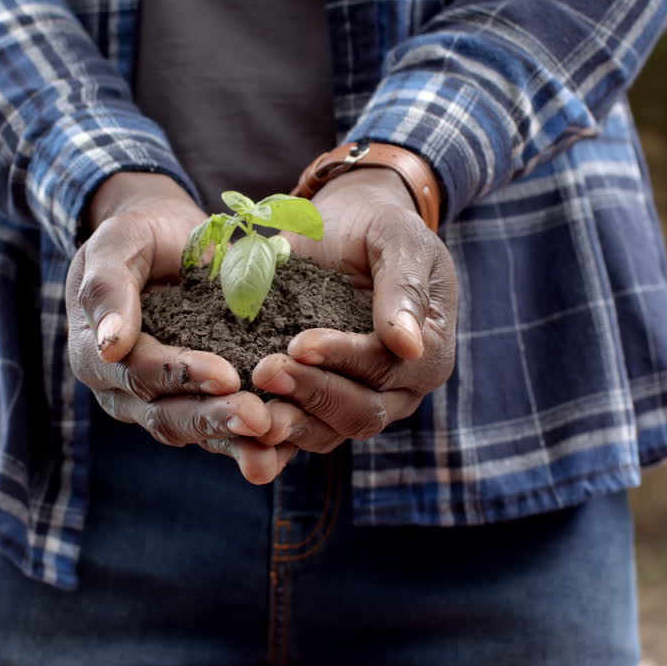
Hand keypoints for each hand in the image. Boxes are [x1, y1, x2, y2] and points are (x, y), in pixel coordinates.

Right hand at [66, 172, 290, 482]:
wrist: (169, 242)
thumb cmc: (138, 237)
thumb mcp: (117, 244)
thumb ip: (107, 289)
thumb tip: (110, 347)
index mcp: (96, 356)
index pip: (138, 373)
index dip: (180, 375)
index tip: (225, 375)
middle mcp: (124, 391)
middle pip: (166, 415)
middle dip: (213, 417)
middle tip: (258, 417)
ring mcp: (161, 404)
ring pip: (194, 432)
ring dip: (234, 438)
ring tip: (275, 435)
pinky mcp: (197, 407)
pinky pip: (220, 435)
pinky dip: (250, 442)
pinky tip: (285, 446)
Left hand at [252, 167, 457, 453]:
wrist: (340, 230)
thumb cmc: (376, 229)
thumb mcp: (397, 239)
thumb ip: (403, 286)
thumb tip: (410, 345)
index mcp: (427, 352)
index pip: (388, 369)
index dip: (345, 359)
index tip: (300, 342)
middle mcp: (398, 389)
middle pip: (361, 412)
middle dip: (312, 393)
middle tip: (266, 371)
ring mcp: (357, 402)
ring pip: (329, 432)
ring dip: (288, 422)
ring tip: (247, 404)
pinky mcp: (317, 405)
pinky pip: (298, 431)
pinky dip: (271, 436)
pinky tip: (239, 428)